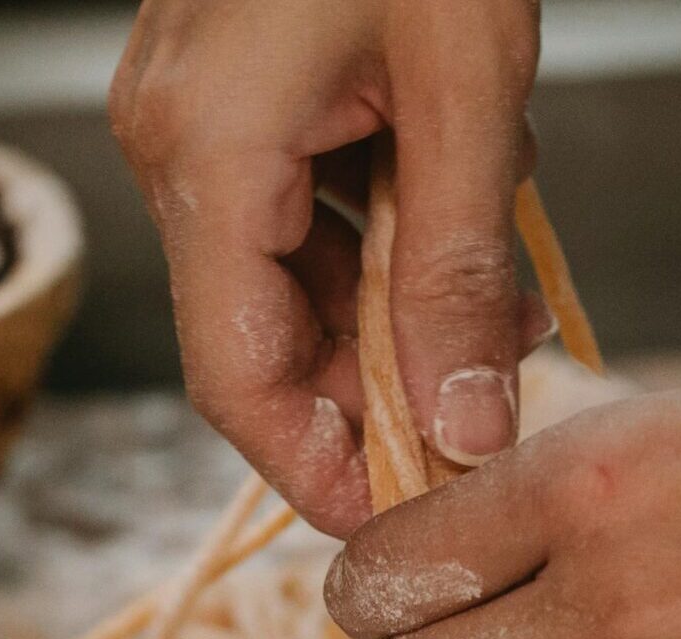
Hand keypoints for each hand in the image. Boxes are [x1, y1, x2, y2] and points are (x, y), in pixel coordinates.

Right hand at [111, 0, 542, 533]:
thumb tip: (467, 428)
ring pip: (292, 262)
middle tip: (497, 401)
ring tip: (510, 295)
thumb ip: (460, 268)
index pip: (238, 378)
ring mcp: (189, 107)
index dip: (321, 469)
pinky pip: (296, 192)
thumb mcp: (466, 86)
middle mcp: (170, 140)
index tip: (410, 516)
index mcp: (206, 153)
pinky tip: (471, 199)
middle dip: (387, 377)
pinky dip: (383, 217)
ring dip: (401, 295)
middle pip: (265, 328)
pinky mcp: (226, 80)